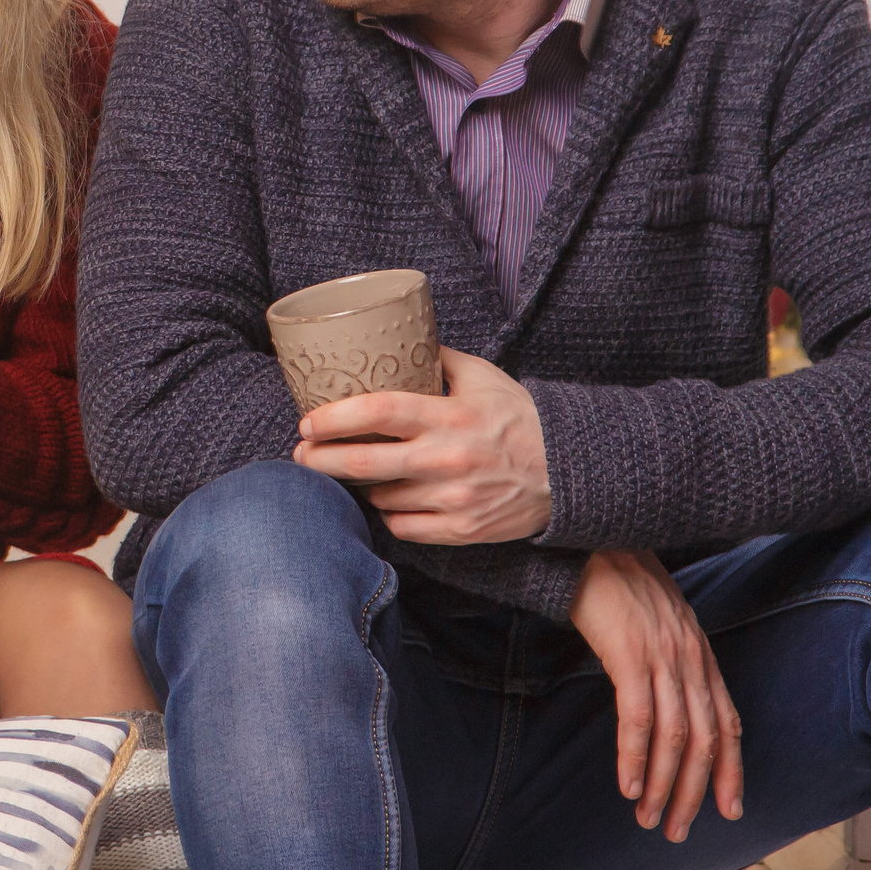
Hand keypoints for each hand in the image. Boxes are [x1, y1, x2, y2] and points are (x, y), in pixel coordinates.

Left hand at [293, 348, 551, 542]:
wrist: (570, 472)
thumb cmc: (520, 418)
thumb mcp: (483, 377)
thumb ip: (437, 358)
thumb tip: (394, 339)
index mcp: (449, 417)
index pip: (378, 412)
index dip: (335, 418)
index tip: (307, 422)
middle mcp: (447, 460)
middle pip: (365, 463)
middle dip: (321, 460)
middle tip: (300, 454)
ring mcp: (453, 500)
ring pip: (380, 497)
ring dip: (358, 486)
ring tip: (347, 472)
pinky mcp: (461, 530)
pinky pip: (403, 526)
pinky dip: (387, 512)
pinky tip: (383, 498)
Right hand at [570, 550, 744, 841]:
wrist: (589, 539)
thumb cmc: (613, 578)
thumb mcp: (655, 619)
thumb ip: (667, 656)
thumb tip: (664, 694)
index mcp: (699, 652)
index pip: (727, 723)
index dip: (732, 770)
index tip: (729, 811)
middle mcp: (690, 657)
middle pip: (705, 741)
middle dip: (694, 793)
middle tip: (675, 830)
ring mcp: (663, 655)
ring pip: (676, 737)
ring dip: (663, 785)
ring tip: (648, 817)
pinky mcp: (630, 653)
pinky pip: (638, 717)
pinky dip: (635, 756)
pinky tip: (627, 784)